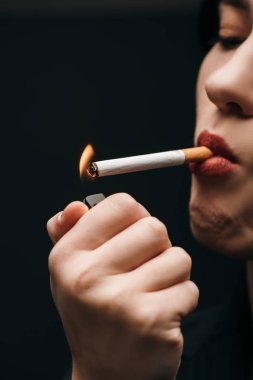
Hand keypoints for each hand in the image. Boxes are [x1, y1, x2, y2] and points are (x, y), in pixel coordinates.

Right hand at [47, 193, 198, 379]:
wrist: (106, 374)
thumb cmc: (93, 313)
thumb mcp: (70, 271)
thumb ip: (69, 232)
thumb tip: (77, 206)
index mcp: (67, 256)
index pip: (122, 204)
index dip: (136, 216)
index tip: (132, 235)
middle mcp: (88, 277)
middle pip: (154, 228)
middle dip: (157, 247)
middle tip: (142, 269)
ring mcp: (120, 301)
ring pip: (178, 257)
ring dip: (172, 274)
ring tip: (150, 292)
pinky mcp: (151, 322)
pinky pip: (189, 288)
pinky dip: (181, 299)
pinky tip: (160, 314)